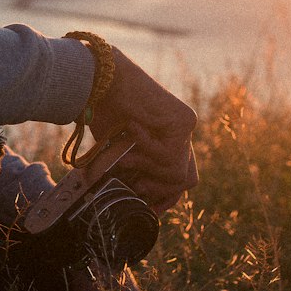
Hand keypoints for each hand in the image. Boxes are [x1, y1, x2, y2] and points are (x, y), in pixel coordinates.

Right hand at [89, 46, 197, 212]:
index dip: (165, 198)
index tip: (148, 210)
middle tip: (137, 188)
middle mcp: (182, 134)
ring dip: (146, 169)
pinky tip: (132, 129)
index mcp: (168, 140)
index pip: (179, 179)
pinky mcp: (186, 121)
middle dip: (162, 192)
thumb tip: (134, 203)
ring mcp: (186, 127)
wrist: (103, 79)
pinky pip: (170, 156)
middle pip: (187, 180)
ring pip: (178, 173)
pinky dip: (146, 150)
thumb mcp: (117, 153)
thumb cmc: (104, 113)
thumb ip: (131, 173)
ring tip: (125, 154)